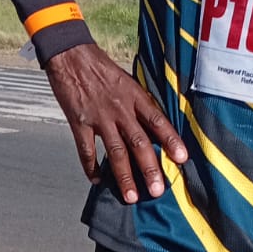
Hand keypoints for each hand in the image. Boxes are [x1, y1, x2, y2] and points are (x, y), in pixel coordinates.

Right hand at [44, 42, 187, 203]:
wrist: (70, 55)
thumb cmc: (100, 67)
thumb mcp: (127, 79)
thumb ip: (139, 102)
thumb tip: (154, 125)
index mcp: (134, 96)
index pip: (158, 121)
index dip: (171, 140)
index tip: (182, 159)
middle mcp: (120, 109)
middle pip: (138, 143)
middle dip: (149, 169)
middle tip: (158, 190)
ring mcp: (98, 118)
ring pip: (115, 152)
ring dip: (124, 176)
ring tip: (131, 196)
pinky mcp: (78, 122)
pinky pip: (86, 150)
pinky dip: (91, 168)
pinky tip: (97, 181)